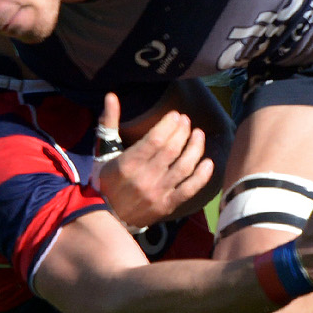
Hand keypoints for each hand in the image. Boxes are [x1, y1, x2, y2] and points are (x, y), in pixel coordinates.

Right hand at [94, 93, 216, 230]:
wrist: (105, 216)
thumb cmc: (105, 180)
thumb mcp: (103, 151)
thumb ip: (109, 123)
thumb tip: (111, 96)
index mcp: (128, 163)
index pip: (156, 139)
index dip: (169, 125)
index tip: (176, 115)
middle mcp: (144, 178)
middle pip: (172, 150)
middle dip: (183, 132)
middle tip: (187, 121)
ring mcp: (157, 193)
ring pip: (184, 167)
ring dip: (195, 148)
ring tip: (199, 134)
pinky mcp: (166, 206)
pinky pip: (189, 189)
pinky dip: (202, 176)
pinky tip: (208, 162)